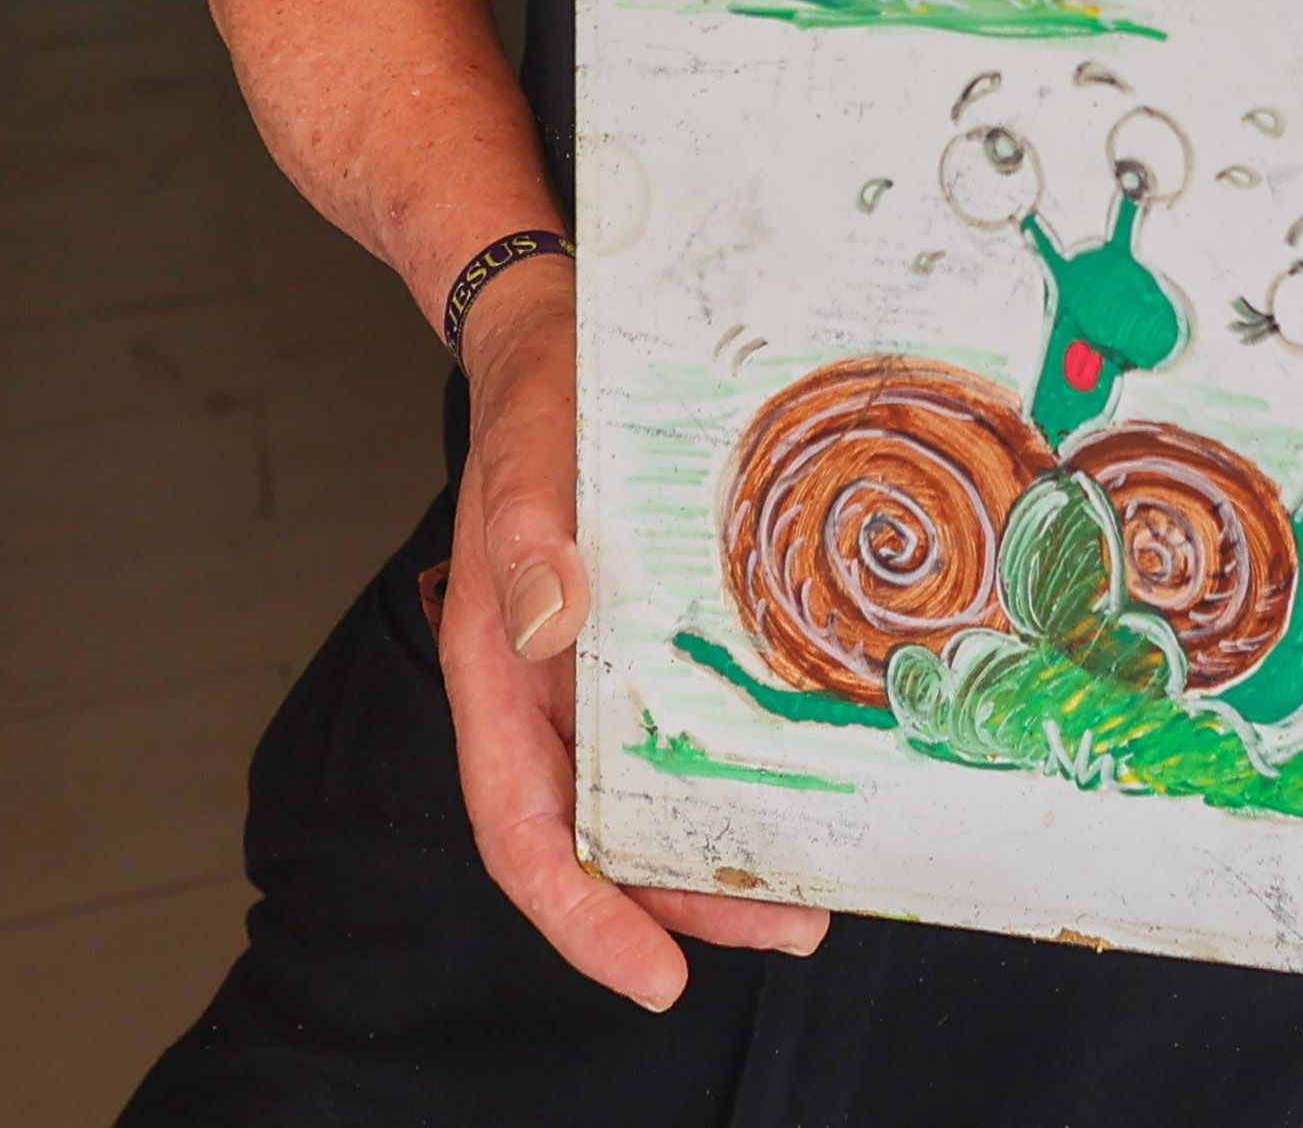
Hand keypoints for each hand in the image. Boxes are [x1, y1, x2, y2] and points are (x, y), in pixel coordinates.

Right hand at [439, 263, 831, 1010]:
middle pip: (595, 836)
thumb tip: (546, 622)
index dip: (581, 915)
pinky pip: (675, 732)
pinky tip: (793, 784)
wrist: (552, 330)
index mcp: (494, 669)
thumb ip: (527, 538)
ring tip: (808, 891)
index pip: (521, 829)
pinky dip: (725, 772)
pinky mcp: (636, 636)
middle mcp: (540, 687)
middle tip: (789, 928)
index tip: (652, 972)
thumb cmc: (534, 398)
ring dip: (711, 851)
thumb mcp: (527, 457)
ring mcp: (589, 668)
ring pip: (640, 796)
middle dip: (678, 903)